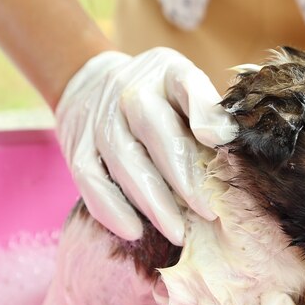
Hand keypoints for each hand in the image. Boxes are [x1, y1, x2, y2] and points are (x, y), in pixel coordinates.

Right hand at [55, 48, 236, 244]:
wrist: (91, 84)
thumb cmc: (157, 98)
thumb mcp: (187, 89)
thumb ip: (209, 111)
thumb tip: (227, 137)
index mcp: (166, 72)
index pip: (186, 83)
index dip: (204, 111)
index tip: (222, 140)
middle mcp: (129, 90)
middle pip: (154, 129)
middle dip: (183, 175)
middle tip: (208, 211)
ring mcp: (99, 119)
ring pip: (124, 160)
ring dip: (152, 201)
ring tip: (178, 233)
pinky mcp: (77, 147)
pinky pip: (90, 179)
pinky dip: (111, 207)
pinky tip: (134, 231)